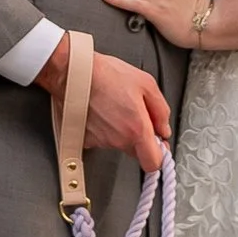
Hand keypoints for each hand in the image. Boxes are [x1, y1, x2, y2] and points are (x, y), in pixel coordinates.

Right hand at [39, 32, 170, 172]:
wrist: (73, 73)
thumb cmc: (106, 74)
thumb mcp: (146, 83)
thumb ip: (161, 110)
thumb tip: (164, 128)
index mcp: (137, 128)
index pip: (153, 163)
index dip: (159, 156)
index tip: (159, 145)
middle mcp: (119, 140)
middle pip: (136, 152)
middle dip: (140, 139)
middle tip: (136, 117)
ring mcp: (101, 141)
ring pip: (119, 144)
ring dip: (121, 131)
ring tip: (115, 106)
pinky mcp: (86, 139)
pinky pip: (102, 139)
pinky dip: (104, 129)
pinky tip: (102, 111)